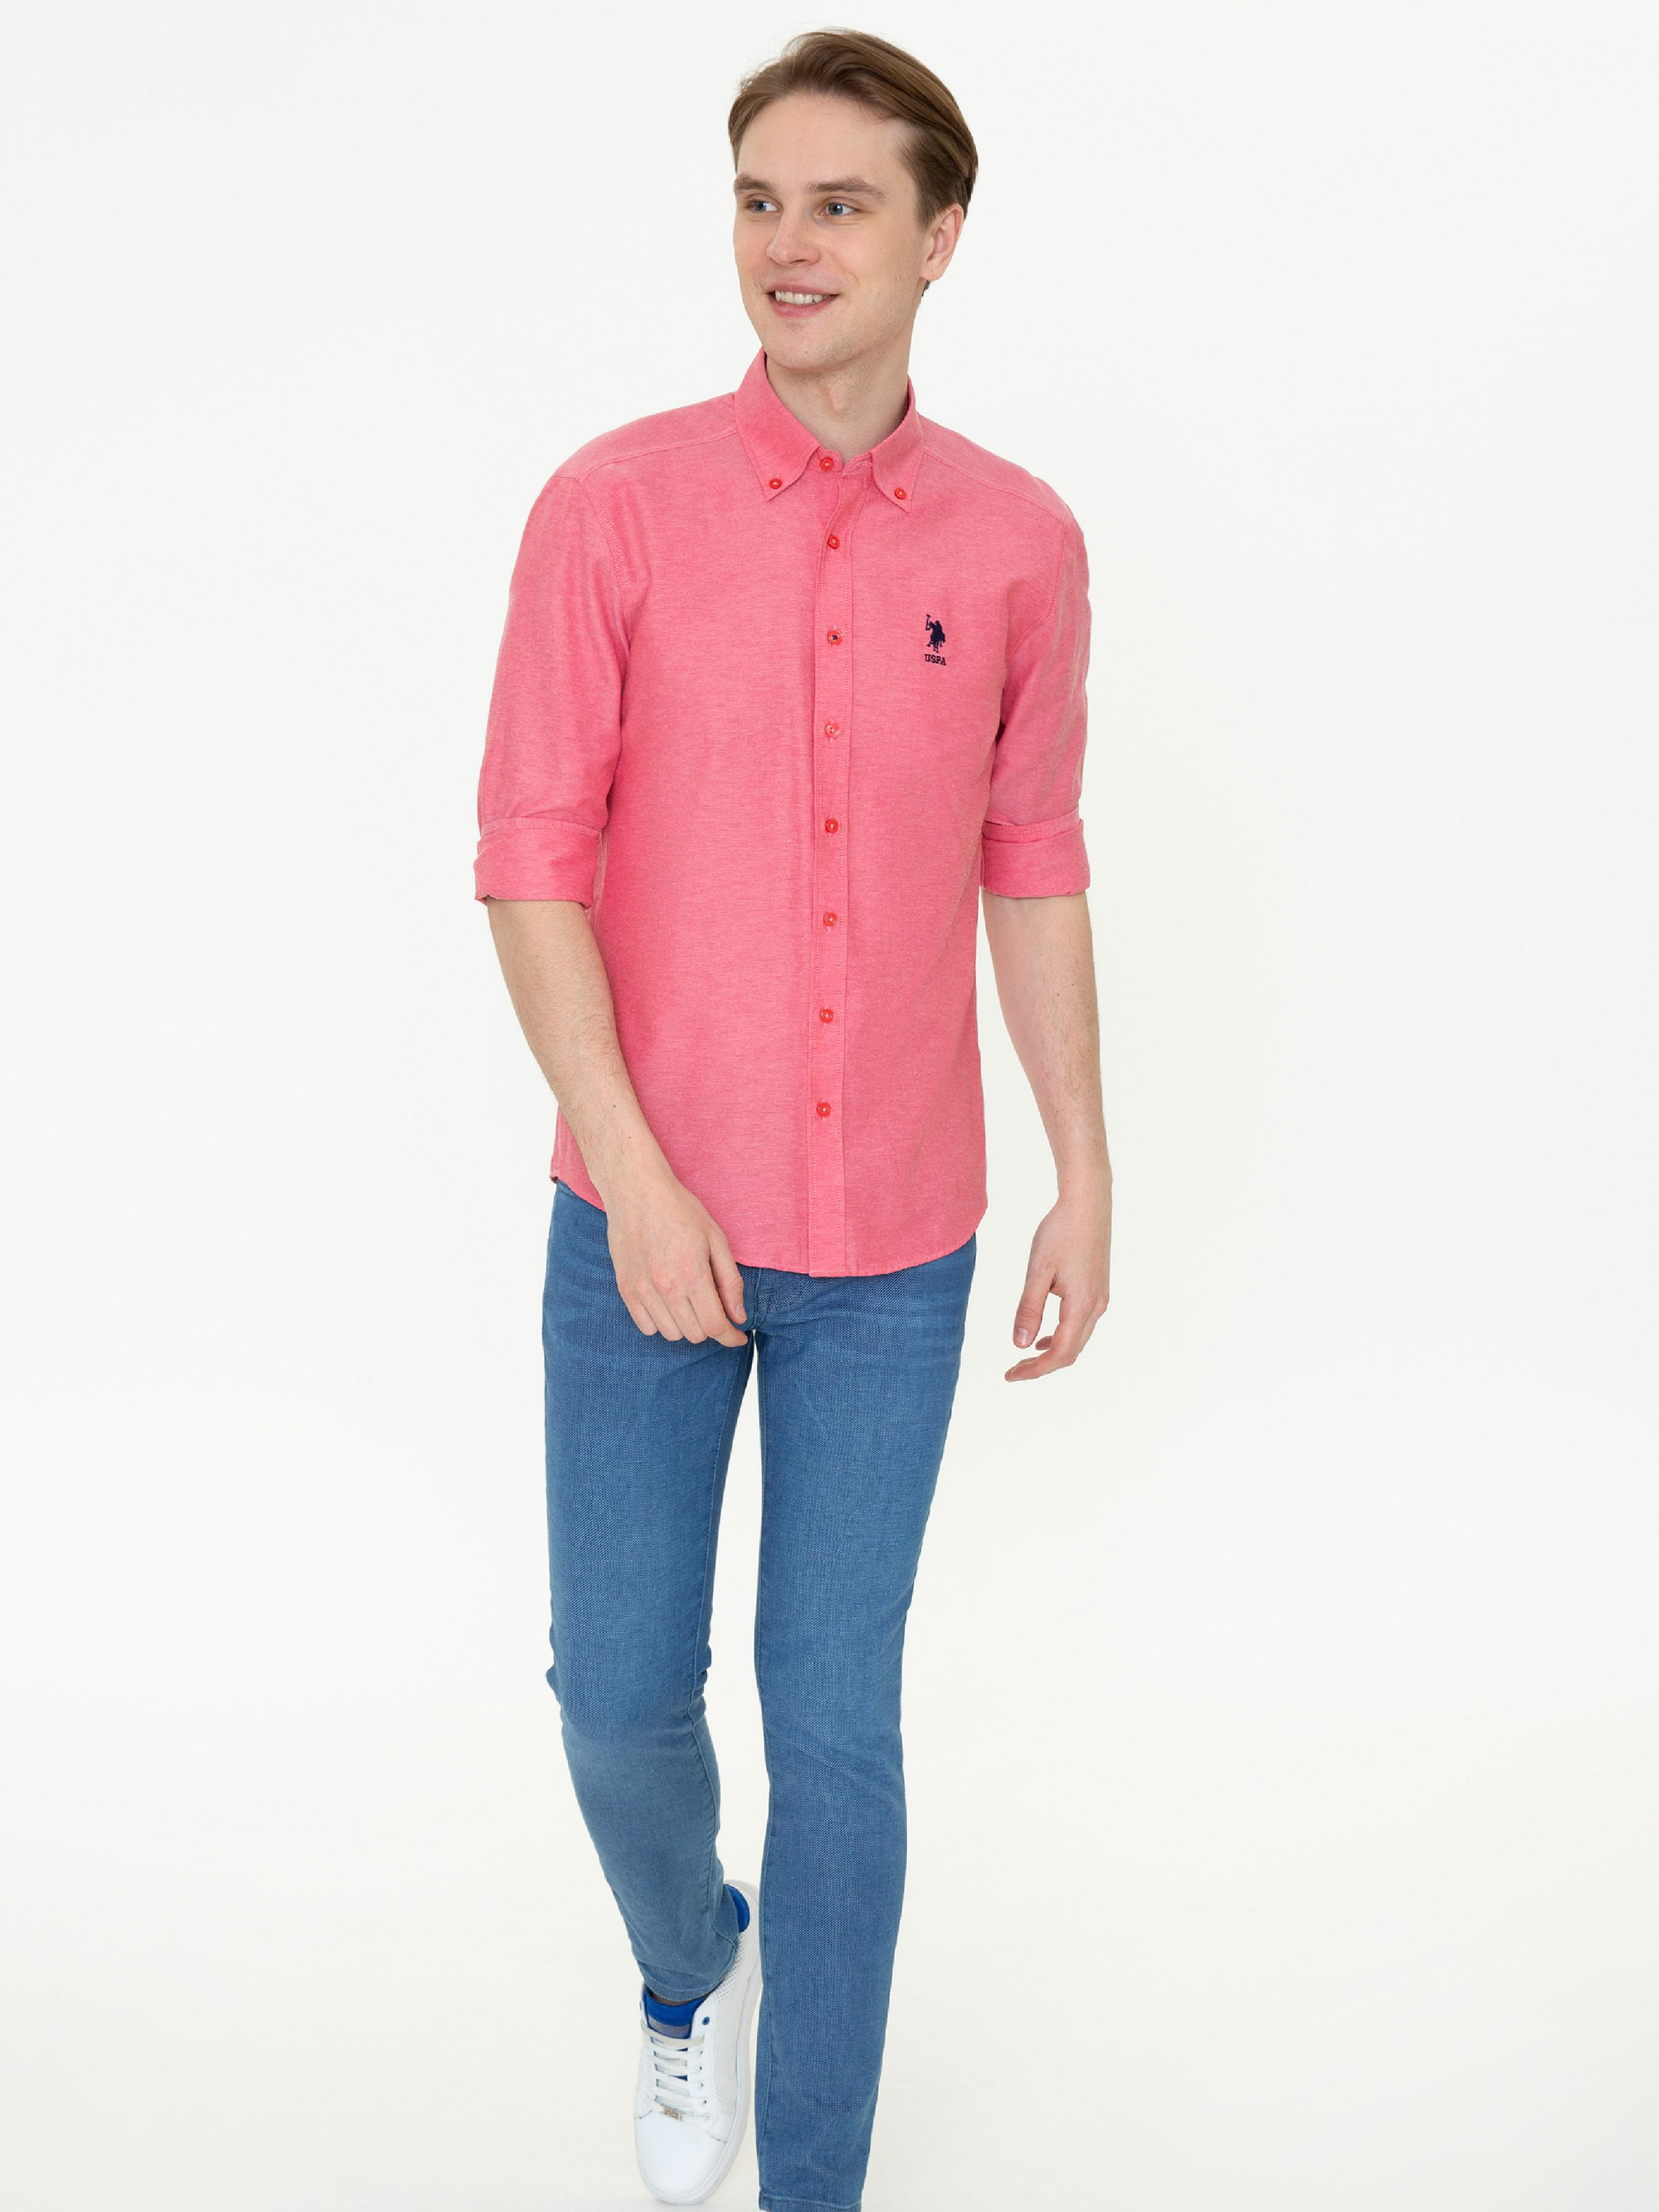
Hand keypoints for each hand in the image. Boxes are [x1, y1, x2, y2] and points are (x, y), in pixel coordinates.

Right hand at [602, 1171, 749, 1345]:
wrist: (636, 1191)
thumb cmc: (680, 1210)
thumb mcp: (716, 1239)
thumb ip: (730, 1281)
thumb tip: (738, 1317)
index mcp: (692, 1274)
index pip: (714, 1326)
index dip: (730, 1337)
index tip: (738, 1337)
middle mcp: (665, 1287)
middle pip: (695, 1334)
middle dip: (711, 1327)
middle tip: (714, 1307)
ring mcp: (642, 1290)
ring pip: (671, 1334)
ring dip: (687, 1326)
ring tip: (691, 1302)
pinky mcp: (626, 1289)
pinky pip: (646, 1327)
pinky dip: (661, 1324)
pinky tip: (669, 1304)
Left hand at [1006, 1180, 1111, 1380]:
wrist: (1088, 1203)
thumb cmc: (1061, 1232)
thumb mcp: (1038, 1270)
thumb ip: (1029, 1308)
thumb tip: (1020, 1344)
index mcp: (1081, 1305)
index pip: (1060, 1354)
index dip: (1035, 1370)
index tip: (1010, 1375)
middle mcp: (1096, 1307)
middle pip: (1071, 1352)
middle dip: (1042, 1367)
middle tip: (1013, 1371)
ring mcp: (1100, 1299)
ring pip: (1078, 1340)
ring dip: (1053, 1353)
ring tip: (1025, 1357)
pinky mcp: (1098, 1290)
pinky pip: (1081, 1325)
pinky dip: (1062, 1337)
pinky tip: (1044, 1335)